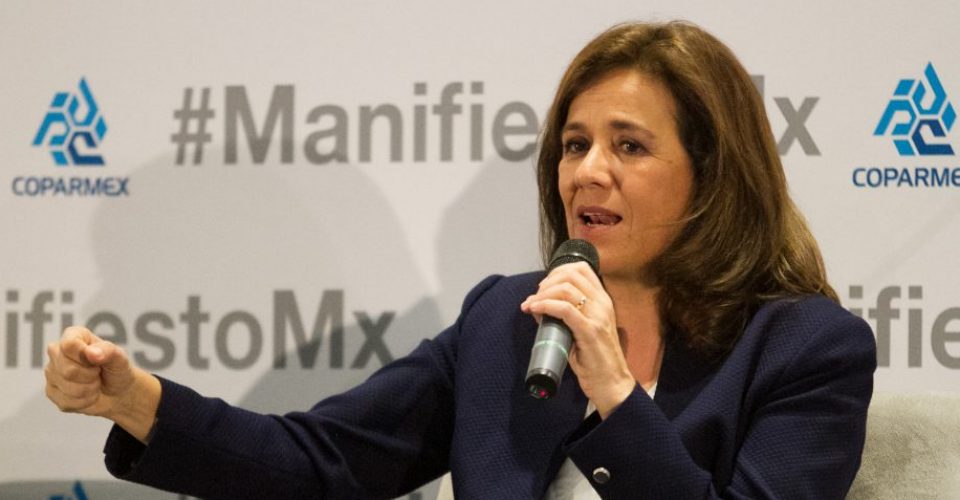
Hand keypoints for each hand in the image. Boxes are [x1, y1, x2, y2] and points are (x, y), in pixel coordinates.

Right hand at [45, 326, 160, 441]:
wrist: (118, 392)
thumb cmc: (117, 369)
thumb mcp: (119, 358)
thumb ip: (107, 351)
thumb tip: (90, 352)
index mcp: (73, 335)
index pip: (69, 345)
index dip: (86, 358)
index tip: (98, 360)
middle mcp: (57, 351)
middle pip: (67, 370)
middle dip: (90, 376)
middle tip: (98, 373)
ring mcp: (51, 372)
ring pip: (67, 387)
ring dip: (88, 390)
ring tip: (94, 383)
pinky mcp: (51, 391)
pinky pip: (65, 401)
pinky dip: (83, 401)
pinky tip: (88, 394)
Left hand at [520, 262, 635, 417]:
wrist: (610, 383)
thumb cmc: (594, 359)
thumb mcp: (581, 330)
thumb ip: (565, 316)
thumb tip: (538, 305)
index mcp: (603, 300)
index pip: (581, 269)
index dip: (557, 271)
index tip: (543, 286)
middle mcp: (603, 304)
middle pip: (571, 275)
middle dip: (547, 282)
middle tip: (534, 297)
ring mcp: (598, 316)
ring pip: (566, 289)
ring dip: (542, 294)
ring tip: (531, 305)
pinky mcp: (590, 331)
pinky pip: (564, 309)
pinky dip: (545, 306)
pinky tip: (535, 310)